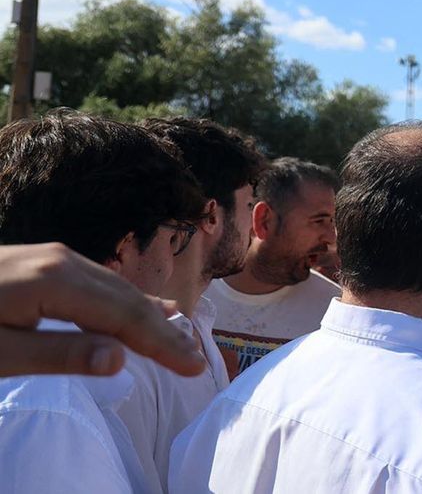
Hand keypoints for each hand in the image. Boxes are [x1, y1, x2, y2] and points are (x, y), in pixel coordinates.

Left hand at [0, 243, 205, 377]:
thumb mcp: (0, 353)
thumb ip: (58, 355)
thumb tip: (119, 361)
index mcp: (57, 281)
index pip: (125, 316)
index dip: (163, 343)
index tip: (195, 367)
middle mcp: (64, 261)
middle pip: (128, 299)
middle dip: (165, 331)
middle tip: (197, 359)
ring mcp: (56, 257)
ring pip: (117, 289)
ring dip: (150, 317)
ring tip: (181, 339)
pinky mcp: (45, 262)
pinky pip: (99, 283)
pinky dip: (127, 302)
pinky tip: (145, 307)